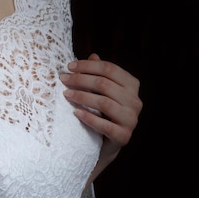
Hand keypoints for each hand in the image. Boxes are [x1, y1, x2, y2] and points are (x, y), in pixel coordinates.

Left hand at [60, 53, 141, 172]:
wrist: (105, 142)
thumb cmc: (102, 111)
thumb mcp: (100, 90)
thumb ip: (99, 74)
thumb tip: (93, 55)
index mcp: (131, 84)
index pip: (109, 68)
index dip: (88, 66)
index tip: (69, 66)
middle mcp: (135, 101)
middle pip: (105, 84)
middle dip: (81, 80)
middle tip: (63, 80)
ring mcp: (131, 119)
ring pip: (104, 103)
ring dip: (82, 96)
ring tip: (66, 94)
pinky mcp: (124, 136)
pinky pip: (105, 125)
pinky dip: (89, 118)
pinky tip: (76, 113)